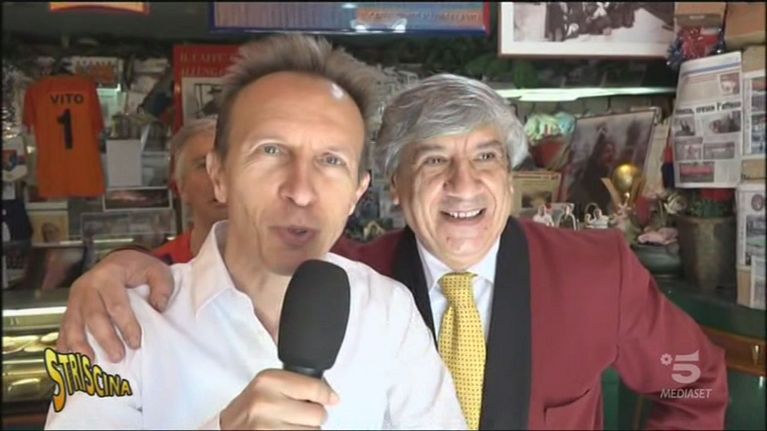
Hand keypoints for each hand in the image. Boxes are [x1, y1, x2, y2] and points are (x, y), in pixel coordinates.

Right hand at [56, 249, 173, 361]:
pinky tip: (70, 362)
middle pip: (93, 316)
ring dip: (80, 346)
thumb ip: (162, 286)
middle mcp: (87, 286)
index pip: (116, 304)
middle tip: (118, 357)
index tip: (136, 343)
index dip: (126, 325)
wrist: (118, 261)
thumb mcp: (156, 270)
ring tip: (89, 363)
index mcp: (109, 275)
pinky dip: (65, 346)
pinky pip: (63, 329)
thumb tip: (159, 307)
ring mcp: (75, 298)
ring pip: (73, 324)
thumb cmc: (137, 268)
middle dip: (105, 339)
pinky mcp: (70, 309)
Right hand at [220, 369, 339, 429]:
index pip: (314, 388)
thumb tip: (329, 393)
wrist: (228, 427)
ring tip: (288, 424)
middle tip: (299, 414)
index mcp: (267, 381)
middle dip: (313, 415)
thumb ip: (296, 383)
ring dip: (306, 429)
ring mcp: (267, 426)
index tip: (330, 398)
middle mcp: (266, 402)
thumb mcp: (268, 385)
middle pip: (318, 413)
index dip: (326, 394)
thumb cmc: (250, 407)